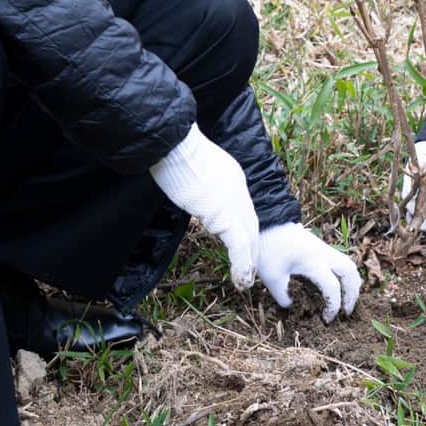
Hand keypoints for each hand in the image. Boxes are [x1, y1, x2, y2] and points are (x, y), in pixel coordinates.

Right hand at [149, 124, 259, 289]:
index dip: (244, 229)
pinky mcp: (224, 213)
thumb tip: (191, 192)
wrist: (174, 144)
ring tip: (245, 282)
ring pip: (249, 237)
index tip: (242, 246)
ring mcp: (234, 202)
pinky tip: (240, 278)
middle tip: (250, 269)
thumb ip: (199, 184)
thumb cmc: (173, 151)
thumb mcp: (191, 168)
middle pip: (251, 225)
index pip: (243, 209)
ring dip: (248, 261)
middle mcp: (239, 190)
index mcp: (232, 178)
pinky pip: (240, 244)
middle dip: (252, 248)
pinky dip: (242, 262)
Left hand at [257, 222, 360, 321]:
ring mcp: (324, 248)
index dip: (333, 306)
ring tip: (347, 300)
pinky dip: (345, 275)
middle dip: (353, 293)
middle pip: (350, 272)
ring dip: (352, 283)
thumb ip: (283, 295)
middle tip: (347, 311)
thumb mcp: (271, 276)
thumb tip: (292, 306)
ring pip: (349, 264)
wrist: (267, 222)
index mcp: (313, 261)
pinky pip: (341, 261)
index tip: (326, 319)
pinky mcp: (320, 246)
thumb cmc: (268, 247)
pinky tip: (337, 285)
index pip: (332, 286)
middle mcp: (324, 253)